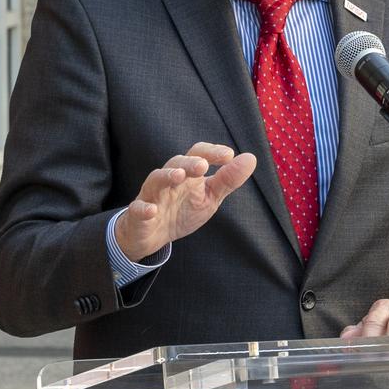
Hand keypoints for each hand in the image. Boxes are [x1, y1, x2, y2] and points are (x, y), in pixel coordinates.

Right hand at [115, 143, 256, 260]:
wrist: (152, 236)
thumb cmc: (183, 210)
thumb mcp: (209, 197)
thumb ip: (228, 179)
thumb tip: (251, 158)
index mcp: (188, 173)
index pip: (198, 154)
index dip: (211, 152)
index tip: (228, 155)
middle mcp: (169, 179)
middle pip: (176, 163)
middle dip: (189, 163)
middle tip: (203, 166)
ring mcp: (152, 195)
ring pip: (155, 180)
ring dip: (166, 176)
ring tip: (179, 176)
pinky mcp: (138, 214)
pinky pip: (138, 209)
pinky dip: (144, 208)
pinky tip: (152, 210)